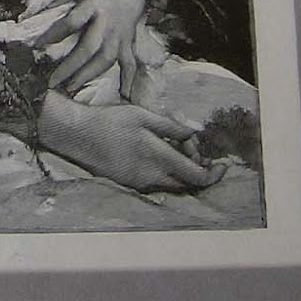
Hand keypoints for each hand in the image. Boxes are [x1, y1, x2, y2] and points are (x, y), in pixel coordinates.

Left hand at [34, 0, 144, 94]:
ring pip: (106, 58)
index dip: (55, 34)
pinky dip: (128, 79)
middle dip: (71, 66)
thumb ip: (58, 1)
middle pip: (89, 47)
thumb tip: (30, 16)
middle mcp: (107, 22)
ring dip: (89, 75)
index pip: (72, 22)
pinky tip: (124, 95)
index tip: (37, 46)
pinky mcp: (129, 42)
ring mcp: (120, 34)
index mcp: (92, 5)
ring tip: (70, 88)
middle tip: (53, 81)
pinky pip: (130, 63)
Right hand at [37, 94, 220, 192]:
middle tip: (191, 148)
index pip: (196, 176)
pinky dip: (166, 172)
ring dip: (181, 170)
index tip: (222, 165)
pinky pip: (157, 183)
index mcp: (157, 156)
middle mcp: (151, 176)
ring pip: (172, 184)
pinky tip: (158, 153)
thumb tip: (194, 134)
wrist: (77, 135)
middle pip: (187, 184)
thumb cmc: (110, 120)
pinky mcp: (129, 185)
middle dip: (197, 168)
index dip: (213, 174)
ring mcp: (139, 183)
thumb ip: (171, 127)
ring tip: (173, 146)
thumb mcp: (143, 115)